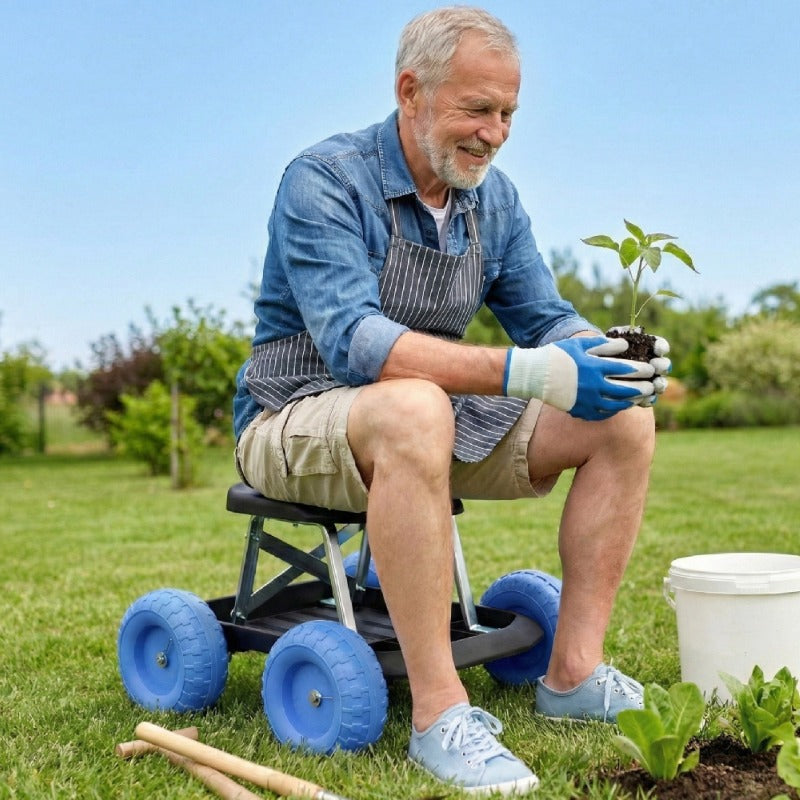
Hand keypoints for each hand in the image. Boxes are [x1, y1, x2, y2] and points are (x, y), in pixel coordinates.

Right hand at [503, 336, 655, 420]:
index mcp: (595, 367)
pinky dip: (613, 410)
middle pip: (625, 389)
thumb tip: (624, 346)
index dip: (641, 369)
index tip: (650, 369)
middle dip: (641, 388)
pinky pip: (602, 414)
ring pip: (616, 405)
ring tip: (638, 399)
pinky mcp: (580, 411)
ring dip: (630, 402)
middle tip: (651, 387)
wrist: (534, 375)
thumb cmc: (557, 355)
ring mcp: (587, 401)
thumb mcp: (580, 345)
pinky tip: (619, 407)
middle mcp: (594, 386)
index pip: (625, 369)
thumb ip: (603, 345)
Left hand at [606, 326, 670, 405]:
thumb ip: (619, 334)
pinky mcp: (642, 396)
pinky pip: (650, 399)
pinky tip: (644, 399)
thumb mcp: (609, 341)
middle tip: (654, 366)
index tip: (657, 349)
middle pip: (664, 365)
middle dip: (662, 365)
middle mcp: (652, 365)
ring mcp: (649, 381)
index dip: (661, 347)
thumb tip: (630, 330)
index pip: (660, 346)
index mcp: (648, 349)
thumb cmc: (605, 351)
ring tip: (655, 384)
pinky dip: (648, 399)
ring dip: (660, 384)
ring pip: (661, 383)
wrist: (596, 371)